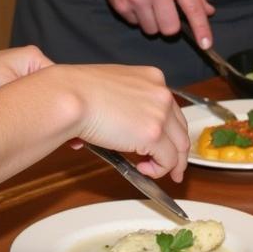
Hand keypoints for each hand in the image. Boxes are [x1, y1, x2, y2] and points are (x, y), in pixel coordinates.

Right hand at [54, 63, 189, 180]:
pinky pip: (167, 160)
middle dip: (178, 150)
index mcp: (151, 78)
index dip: (169, 128)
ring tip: (157, 173)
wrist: (72, 96)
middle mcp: (161, 93)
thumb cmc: (79, 90)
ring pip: (179, 146)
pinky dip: (158, 170)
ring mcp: (160, 113)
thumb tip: (112, 127)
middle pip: (180, 127)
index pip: (170, 107)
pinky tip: (143, 170)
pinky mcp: (154, 134)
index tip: (166, 141)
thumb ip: (121, 105)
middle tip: (173, 166)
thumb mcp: (110, 88)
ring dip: (171, 164)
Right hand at [93, 0, 214, 48]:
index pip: (193, 8)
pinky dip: (138, 17)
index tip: (206, 44)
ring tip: (149, 3)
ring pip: (152, 30)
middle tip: (166, 12)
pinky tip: (136, 1)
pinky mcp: (121, 4)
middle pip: (171, 29)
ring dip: (153, 22)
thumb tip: (208, 12)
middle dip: (171, 26)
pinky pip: (136, 25)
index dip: (201, 29)